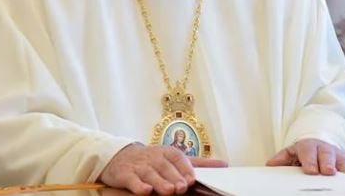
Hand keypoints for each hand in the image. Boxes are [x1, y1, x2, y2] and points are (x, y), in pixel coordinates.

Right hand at [99, 144, 227, 194]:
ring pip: (150, 174)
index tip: (192, 179)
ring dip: (159, 182)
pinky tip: (145, 191)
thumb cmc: (152, 160)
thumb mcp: (173, 158)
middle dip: (174, 177)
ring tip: (169, 190)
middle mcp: (154, 158)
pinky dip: (138, 185)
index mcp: (167, 153)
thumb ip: (197, 163)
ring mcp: (139, 166)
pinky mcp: (125, 174)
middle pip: (165, 167)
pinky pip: (132, 180)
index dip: (185, 168)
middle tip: (182, 187)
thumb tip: (224, 164)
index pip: (178, 158)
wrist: (120, 156)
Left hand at [266, 138, 344, 176]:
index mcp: (309, 146)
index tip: (311, 171)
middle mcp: (325, 149)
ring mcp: (339, 154)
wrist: (320, 146)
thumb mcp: (291, 153)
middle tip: (329, 172)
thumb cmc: (304, 154)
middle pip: (327, 154)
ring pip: (344, 160)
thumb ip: (282, 159)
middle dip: (328, 163)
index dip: (310, 161)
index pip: (308, 152)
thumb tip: (270, 165)